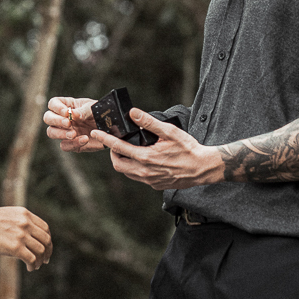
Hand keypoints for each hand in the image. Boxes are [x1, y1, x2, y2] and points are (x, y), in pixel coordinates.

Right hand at [0, 206, 51, 270]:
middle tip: (45, 260)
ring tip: (36, 265)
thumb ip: (21, 222)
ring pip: (41, 251)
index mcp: (25, 214)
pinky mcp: (15, 247)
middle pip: (46, 240)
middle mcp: (26, 223)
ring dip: (40, 260)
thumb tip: (28, 236)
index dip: (48, 240)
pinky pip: (32, 259)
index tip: (46, 248)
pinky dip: (33, 265)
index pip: (45, 228)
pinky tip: (30, 268)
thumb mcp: (9, 215)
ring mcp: (21, 235)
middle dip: (48, 251)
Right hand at [43, 96, 103, 152]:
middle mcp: (63, 118)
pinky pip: (65, 146)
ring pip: (51, 132)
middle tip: (68, 123)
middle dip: (56, 121)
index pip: (53, 104)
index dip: (57, 108)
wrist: (112, 129)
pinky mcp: (71, 144)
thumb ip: (83, 110)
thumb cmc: (101, 114)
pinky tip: (85, 139)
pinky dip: (73, 144)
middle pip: (47, 118)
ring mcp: (65, 132)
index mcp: (67, 105)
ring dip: (60, 133)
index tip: (67, 113)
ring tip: (74, 134)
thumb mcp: (94, 108)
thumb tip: (72, 114)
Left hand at [93, 109, 223, 189]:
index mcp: (145, 157)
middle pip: (118, 164)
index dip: (105, 139)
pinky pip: (138, 177)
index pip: (118, 147)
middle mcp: (145, 172)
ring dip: (123, 161)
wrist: (202, 168)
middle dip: (113, 153)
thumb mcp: (169, 132)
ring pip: (127, 172)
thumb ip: (148, 122)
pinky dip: (134, 168)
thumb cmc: (188, 149)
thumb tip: (132, 113)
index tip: (96, 133)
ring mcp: (150, 180)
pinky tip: (142, 159)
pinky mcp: (155, 185)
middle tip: (116, 143)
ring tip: (128, 150)